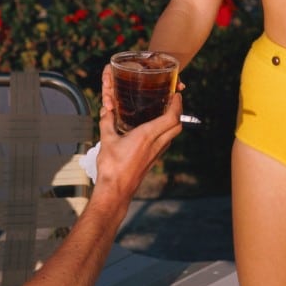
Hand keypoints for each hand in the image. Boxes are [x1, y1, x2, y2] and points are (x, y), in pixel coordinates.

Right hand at [94, 64, 183, 198]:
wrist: (116, 190)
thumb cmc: (111, 167)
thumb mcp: (106, 140)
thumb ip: (107, 122)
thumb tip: (106, 110)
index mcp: (146, 136)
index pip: (171, 118)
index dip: (177, 105)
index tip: (176, 95)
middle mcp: (155, 144)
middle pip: (177, 125)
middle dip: (178, 112)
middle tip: (173, 101)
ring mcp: (156, 153)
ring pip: (173, 135)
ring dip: (173, 123)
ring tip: (164, 112)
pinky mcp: (153, 160)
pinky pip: (165, 143)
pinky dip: (165, 133)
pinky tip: (154, 130)